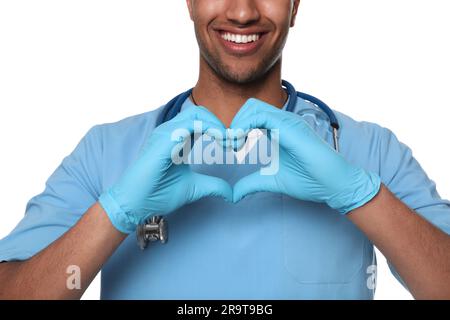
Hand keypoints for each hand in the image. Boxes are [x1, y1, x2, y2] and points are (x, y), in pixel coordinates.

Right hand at [99, 106, 231, 233]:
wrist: (134, 205)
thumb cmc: (157, 194)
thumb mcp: (194, 188)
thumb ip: (213, 186)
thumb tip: (232, 193)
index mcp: (178, 139)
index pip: (202, 121)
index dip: (221, 129)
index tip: (235, 145)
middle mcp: (170, 132)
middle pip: (201, 112)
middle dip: (221, 124)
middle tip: (235, 142)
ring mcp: (165, 134)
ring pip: (196, 114)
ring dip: (217, 125)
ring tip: (229, 142)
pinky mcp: (162, 141)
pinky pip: (188, 125)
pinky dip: (208, 129)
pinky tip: (219, 142)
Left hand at [230, 98, 380, 213]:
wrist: (334, 186)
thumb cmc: (309, 180)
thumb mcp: (271, 181)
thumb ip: (251, 183)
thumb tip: (233, 194)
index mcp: (278, 129)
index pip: (250, 115)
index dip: (235, 128)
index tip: (229, 148)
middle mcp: (283, 121)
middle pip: (249, 106)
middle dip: (234, 123)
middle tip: (230, 145)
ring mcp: (288, 122)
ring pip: (253, 107)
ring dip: (237, 124)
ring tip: (234, 145)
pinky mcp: (291, 128)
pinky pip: (263, 116)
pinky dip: (245, 125)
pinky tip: (241, 142)